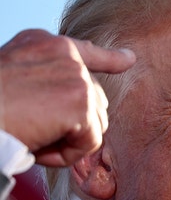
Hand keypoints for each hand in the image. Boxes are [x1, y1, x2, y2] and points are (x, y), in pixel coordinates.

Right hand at [0, 29, 135, 166]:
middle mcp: (65, 53)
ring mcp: (76, 76)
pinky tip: (41, 148)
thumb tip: (79, 99)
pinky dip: (68, 155)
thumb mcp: (13, 77)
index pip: (84, 51)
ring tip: (32, 137)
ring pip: (94, 122)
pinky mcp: (81, 102)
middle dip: (70, 124)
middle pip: (92, 99)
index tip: (129, 59)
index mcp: (44, 44)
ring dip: (67, 141)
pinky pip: (91, 142)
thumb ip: (44, 79)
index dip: (110, 58)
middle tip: (32, 130)